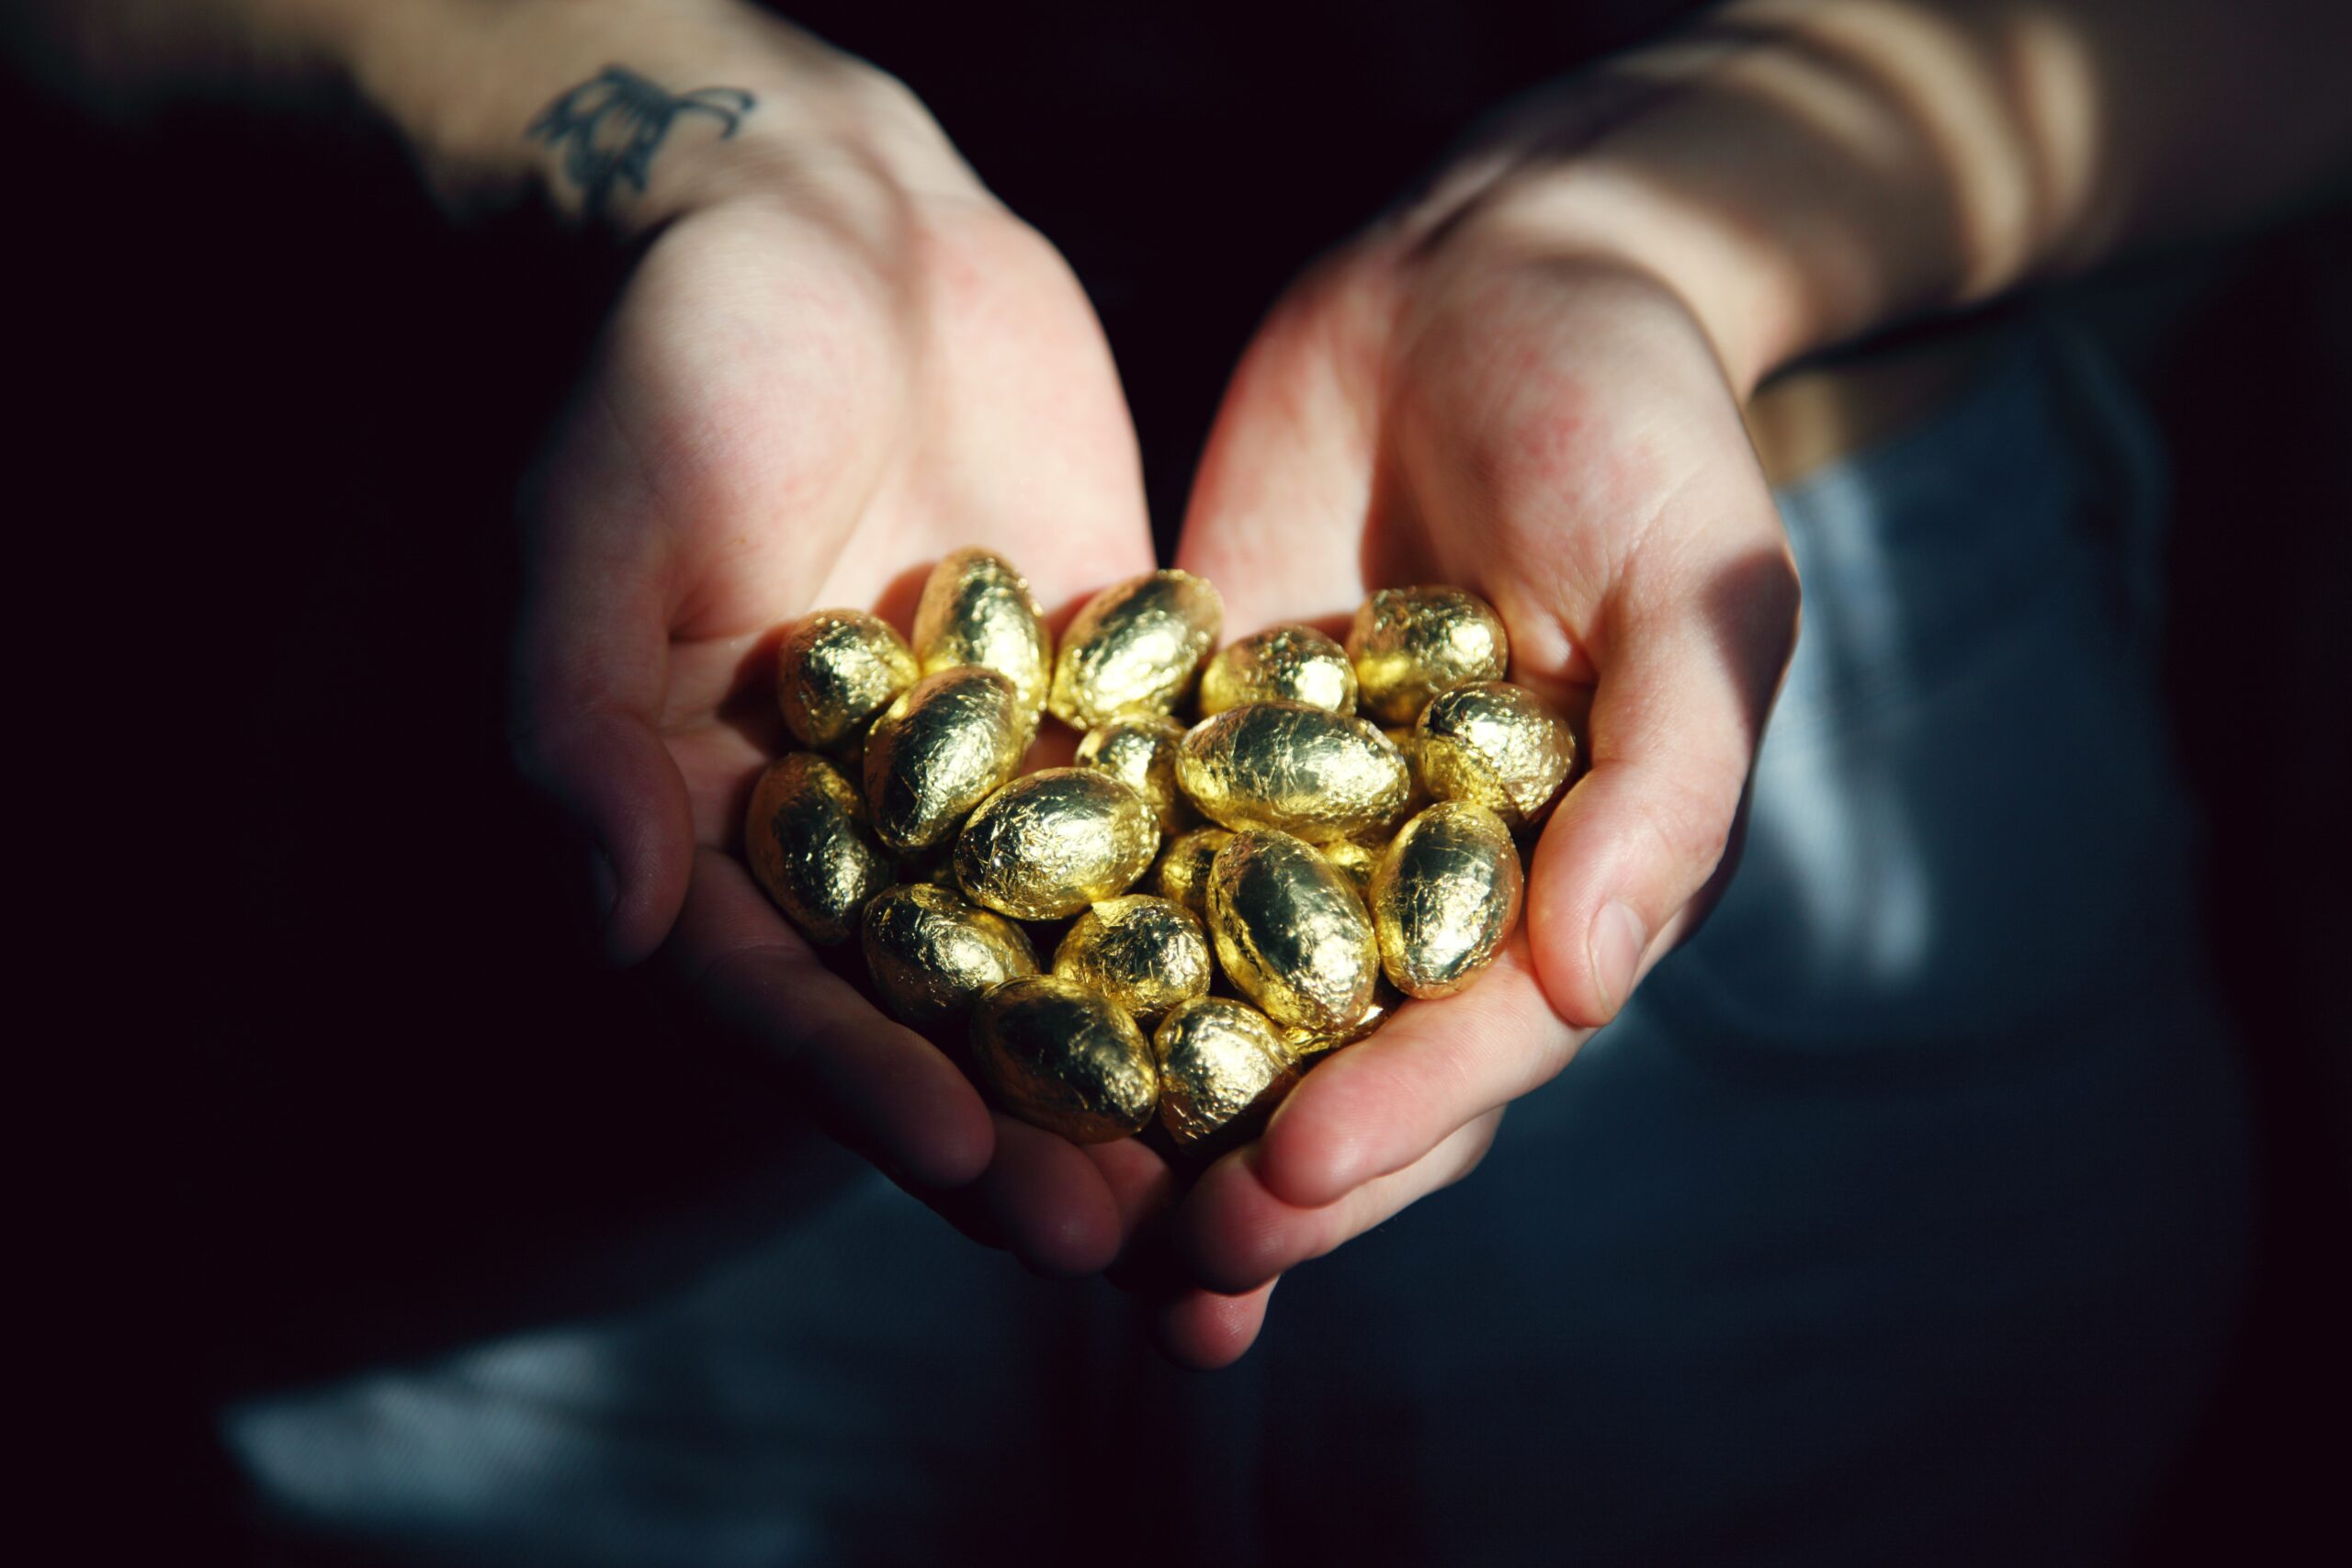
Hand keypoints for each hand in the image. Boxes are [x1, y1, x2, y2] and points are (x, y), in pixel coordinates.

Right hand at [507, 73, 1167, 1276]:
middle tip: (1154, 1242)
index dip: (880, 1092)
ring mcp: (996, 787)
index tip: (983, 1173)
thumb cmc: (678, 360)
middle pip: (953, 1022)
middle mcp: (865, 842)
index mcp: (723, 836)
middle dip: (1049, 1131)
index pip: (795, 999)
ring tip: (1262, 1179)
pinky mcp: (1109, 715)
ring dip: (1166, 1071)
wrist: (830, 228)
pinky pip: (1181, 829)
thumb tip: (610, 920)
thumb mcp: (601, 520)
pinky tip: (1345, 993)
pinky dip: (1248, 914)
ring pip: (1085, 958)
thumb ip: (580, 717)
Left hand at [1157, 154, 1801, 1364]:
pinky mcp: (1188, 753)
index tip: (1294, 1177)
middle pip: (1347, 1066)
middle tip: (1161, 1265)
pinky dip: (1059, 953)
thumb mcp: (1698, 584)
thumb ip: (1667, 780)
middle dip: (1264, 1174)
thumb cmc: (1634, 426)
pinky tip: (971, 1024)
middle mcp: (1431, 887)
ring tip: (1058, 1223)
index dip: (1402, 1119)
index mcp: (1570, 884)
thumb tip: (1598, 986)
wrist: (1487, 279)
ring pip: (1224, 1005)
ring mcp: (1302, 828)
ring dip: (1151, 1124)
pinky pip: (1121, 867)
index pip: (1487, 1040)